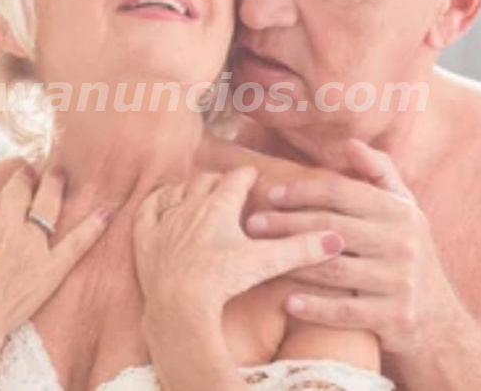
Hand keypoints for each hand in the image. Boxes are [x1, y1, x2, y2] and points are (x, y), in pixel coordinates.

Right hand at [0, 165, 110, 341]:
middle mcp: (5, 222)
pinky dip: (96, 226)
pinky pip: (79, 243)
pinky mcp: (52, 265)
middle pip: (16, 190)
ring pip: (48, 206)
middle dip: (22, 178)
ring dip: (56, 187)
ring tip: (61, 173)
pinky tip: (110, 210)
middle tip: (29, 169)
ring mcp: (31, 243)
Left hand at [133, 166, 343, 318]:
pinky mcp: (145, 239)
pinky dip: (155, 202)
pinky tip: (160, 201)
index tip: (254, 176)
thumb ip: (300, 249)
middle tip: (228, 185)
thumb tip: (335, 239)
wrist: (179, 305)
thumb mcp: (265, 263)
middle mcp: (191, 207)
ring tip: (198, 191)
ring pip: (177, 192)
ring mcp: (165, 221)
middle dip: (219, 181)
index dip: (248, 176)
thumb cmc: (223, 281)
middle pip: (206, 181)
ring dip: (189, 189)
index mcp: (221, 207)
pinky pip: (147, 209)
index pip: (237, 179)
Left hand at [245, 140, 467, 354]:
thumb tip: (351, 143)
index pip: (342, 192)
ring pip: (334, 269)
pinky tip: (288, 301)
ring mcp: (400, 281)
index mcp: (400, 212)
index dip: (303, 191)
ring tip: (259, 257)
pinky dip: (316, 307)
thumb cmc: (408, 253)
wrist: (440, 319)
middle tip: (252, 224)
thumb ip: (379, 173)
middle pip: (332, 227)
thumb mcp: (404, 210)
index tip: (271, 194)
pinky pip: (346, 310)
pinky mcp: (394, 316)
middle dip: (286, 224)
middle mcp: (403, 242)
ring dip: (291, 262)